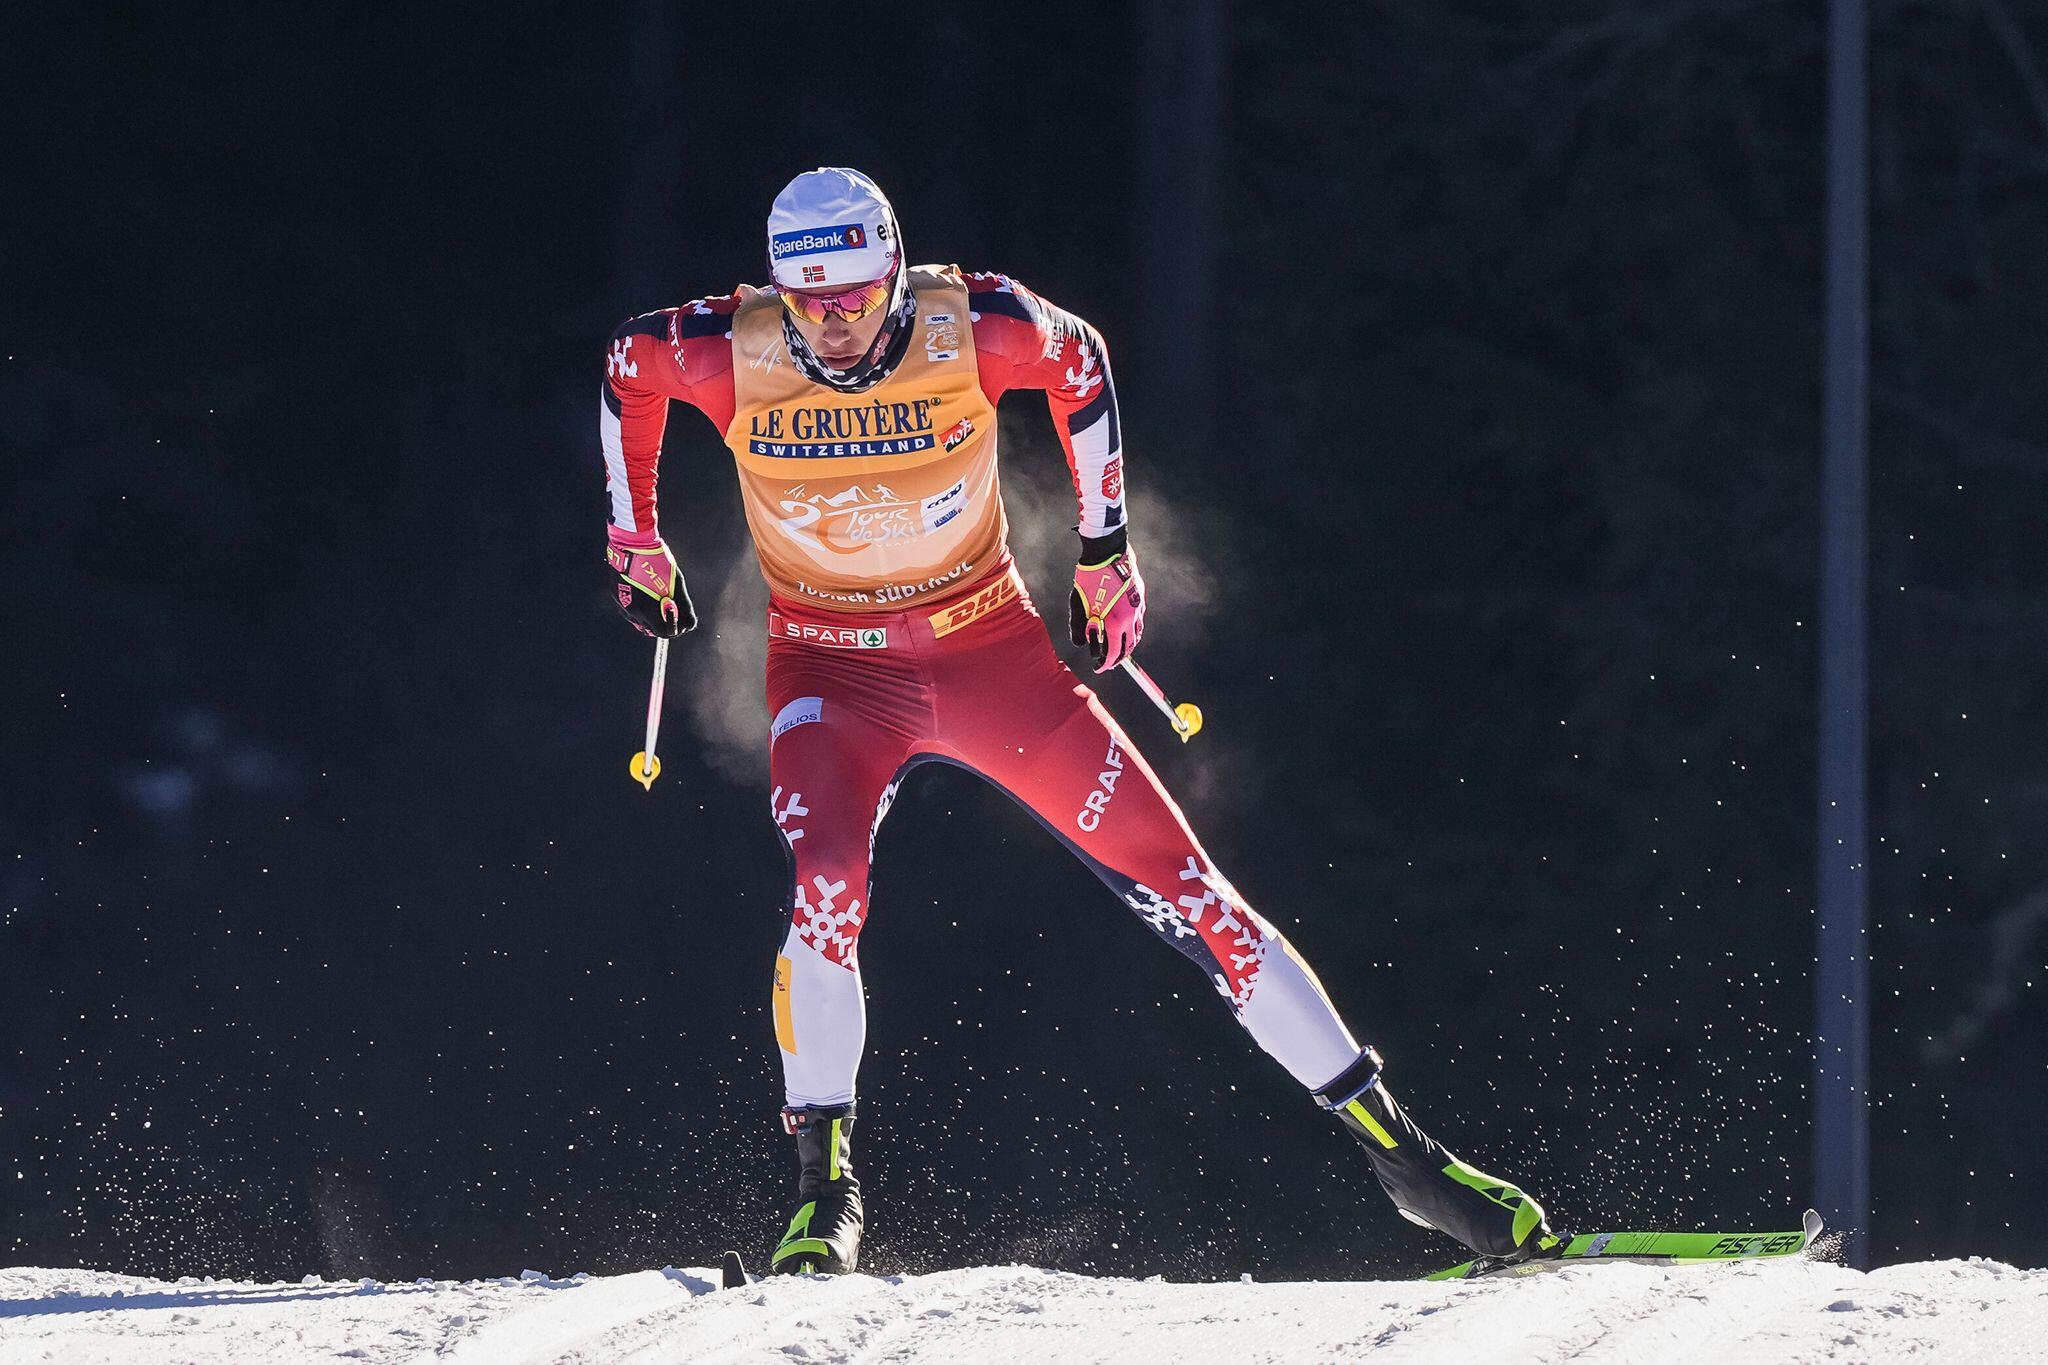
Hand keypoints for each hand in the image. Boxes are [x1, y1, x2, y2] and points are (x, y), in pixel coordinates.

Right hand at [606, 526, 695, 637]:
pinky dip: (640, 611)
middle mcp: (633, 611)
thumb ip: (683, 605)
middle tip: (672, 610)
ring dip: (652, 618)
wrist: (631, 543)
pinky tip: (647, 599)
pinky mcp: (617, 597)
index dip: (675, 628)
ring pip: (640, 623)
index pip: (664, 633)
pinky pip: (630, 613)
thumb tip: (689, 623)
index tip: (679, 617)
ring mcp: (623, 604)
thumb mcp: (676, 583)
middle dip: (664, 623)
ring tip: (660, 603)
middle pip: (653, 630)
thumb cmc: (658, 561)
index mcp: (647, 609)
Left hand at [1069, 538, 1144, 672]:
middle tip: (1109, 662)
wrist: (1107, 552)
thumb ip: (1080, 627)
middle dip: (1119, 657)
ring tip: (1118, 648)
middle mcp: (1131, 617)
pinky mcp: (1140, 595)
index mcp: (1116, 622)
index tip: (1100, 668)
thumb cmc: (1090, 578)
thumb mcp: (1079, 605)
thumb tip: (1081, 643)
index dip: (1106, 663)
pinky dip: (1132, 629)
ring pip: (1137, 633)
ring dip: (1128, 644)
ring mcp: (1138, 606)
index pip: (1113, 652)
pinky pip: (1139, 619)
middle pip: (1129, 646)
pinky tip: (1124, 627)